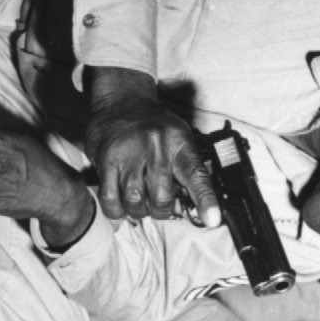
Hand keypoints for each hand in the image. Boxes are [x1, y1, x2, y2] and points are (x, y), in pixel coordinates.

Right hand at [85, 67, 220, 226]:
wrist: (121, 99)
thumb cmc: (153, 125)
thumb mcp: (178, 137)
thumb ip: (185, 168)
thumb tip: (190, 205)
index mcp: (179, 142)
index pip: (196, 175)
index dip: (205, 200)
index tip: (212, 220)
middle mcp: (156, 146)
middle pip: (162, 198)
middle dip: (161, 211)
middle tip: (158, 208)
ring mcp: (129, 153)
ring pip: (135, 201)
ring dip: (138, 211)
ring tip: (139, 204)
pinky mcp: (106, 159)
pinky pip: (110, 198)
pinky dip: (116, 210)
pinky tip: (120, 206)